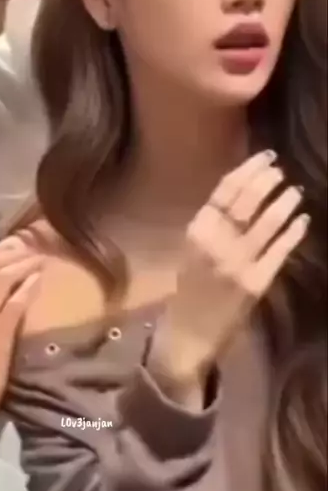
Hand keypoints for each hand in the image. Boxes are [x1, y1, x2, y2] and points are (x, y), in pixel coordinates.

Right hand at [148, 150, 308, 405]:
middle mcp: (217, 242)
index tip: (265, 156)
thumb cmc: (190, 287)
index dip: (247, 170)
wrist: (188, 334)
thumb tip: (244, 189)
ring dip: (284, 203)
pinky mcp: (256, 283)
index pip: (225, 190)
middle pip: (246, 201)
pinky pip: (279, 251)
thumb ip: (213, 222)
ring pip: (266, 223)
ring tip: (295, 190)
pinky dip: (293, 233)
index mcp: (197, 230)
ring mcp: (238, 263)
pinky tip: (302, 220)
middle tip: (281, 169)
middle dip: (267, 181)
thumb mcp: (193, 248)